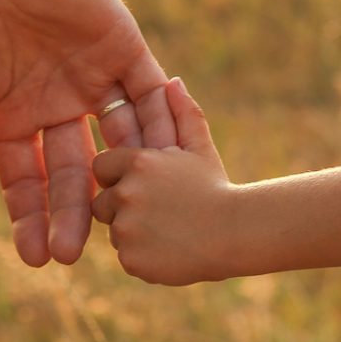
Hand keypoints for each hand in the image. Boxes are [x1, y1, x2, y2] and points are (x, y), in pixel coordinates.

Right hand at [0, 0, 176, 266]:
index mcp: (12, 120)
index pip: (26, 182)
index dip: (30, 219)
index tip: (33, 257)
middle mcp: (55, 106)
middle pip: (72, 173)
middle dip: (71, 213)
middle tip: (71, 253)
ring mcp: (92, 80)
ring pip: (116, 143)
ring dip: (120, 180)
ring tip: (118, 216)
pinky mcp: (125, 51)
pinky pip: (150, 97)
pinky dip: (159, 128)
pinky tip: (159, 167)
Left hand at [91, 78, 233, 284]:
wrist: (238, 234)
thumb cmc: (218, 187)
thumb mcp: (200, 148)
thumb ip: (183, 114)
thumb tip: (172, 82)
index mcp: (138, 163)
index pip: (102, 167)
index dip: (120, 177)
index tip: (145, 185)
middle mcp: (126, 193)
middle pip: (102, 203)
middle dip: (124, 207)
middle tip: (161, 212)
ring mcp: (127, 229)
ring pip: (115, 232)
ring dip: (134, 233)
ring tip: (171, 231)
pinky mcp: (132, 259)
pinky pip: (127, 257)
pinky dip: (144, 257)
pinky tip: (173, 249)